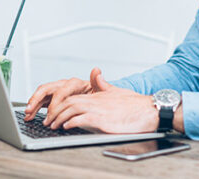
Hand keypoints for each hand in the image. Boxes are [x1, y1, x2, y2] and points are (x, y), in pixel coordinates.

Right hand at [24, 70, 94, 121]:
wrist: (99, 103)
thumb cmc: (100, 98)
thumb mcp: (102, 91)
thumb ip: (99, 82)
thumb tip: (97, 70)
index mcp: (76, 83)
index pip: (62, 90)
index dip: (55, 102)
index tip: (51, 114)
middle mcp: (66, 86)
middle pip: (48, 88)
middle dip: (37, 99)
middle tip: (30, 110)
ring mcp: (59, 92)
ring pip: (42, 94)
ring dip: (33, 104)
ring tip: (27, 115)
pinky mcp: (55, 99)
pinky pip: (42, 102)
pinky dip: (35, 108)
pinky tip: (30, 116)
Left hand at [42, 68, 158, 133]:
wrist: (150, 110)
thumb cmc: (136, 104)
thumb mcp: (117, 90)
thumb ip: (104, 84)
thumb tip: (96, 73)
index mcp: (100, 95)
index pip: (74, 96)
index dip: (61, 104)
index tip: (53, 112)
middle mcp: (98, 100)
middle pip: (70, 101)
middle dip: (56, 111)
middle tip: (48, 120)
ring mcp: (101, 110)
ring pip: (73, 109)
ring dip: (60, 117)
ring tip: (53, 125)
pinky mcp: (104, 120)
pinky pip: (83, 119)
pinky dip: (72, 122)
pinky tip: (67, 126)